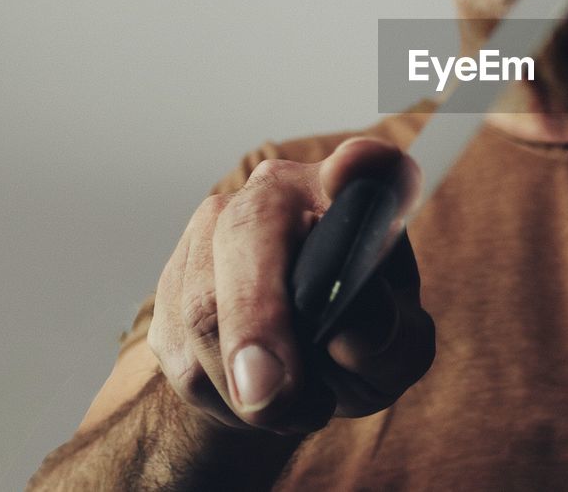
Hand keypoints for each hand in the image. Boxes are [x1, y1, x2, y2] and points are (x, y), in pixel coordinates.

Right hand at [148, 138, 435, 433]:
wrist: (292, 371)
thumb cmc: (360, 340)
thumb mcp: (397, 347)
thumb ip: (387, 335)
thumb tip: (345, 334)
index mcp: (352, 193)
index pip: (360, 162)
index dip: (355, 164)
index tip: (349, 172)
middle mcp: (278, 191)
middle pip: (246, 232)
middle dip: (254, 320)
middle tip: (273, 394)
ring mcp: (213, 229)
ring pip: (202, 309)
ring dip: (247, 386)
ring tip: (298, 405)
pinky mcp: (171, 284)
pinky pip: (181, 354)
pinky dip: (221, 399)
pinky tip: (257, 401)